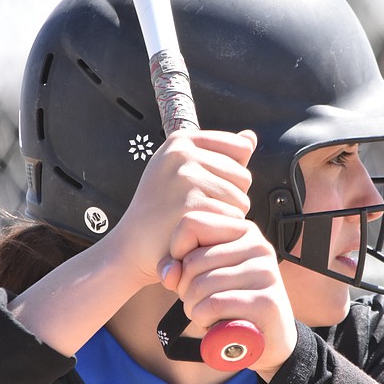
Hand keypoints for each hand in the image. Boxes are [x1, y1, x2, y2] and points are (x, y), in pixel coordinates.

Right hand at [104, 129, 256, 289]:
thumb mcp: (181, 171)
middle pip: (243, 176)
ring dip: (228, 218)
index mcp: (181, 140)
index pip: (241, 148)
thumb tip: (250, 137)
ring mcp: (186, 178)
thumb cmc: (161, 209)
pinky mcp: (191, 206)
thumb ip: (218, 153)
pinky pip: (233, 219)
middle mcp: (182, 154)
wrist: (132, 246)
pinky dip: (222, 233)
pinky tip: (201, 236)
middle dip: (230, 198)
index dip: (231, 175)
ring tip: (197, 222)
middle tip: (198, 210)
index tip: (205, 188)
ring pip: (241, 200)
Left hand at [158, 209, 298, 378]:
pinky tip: (214, 324)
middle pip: (192, 261)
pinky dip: (204, 319)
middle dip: (184, 288)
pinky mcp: (267, 301)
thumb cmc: (231, 303)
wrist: (268, 339)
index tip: (186, 271)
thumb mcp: (203, 276)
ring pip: (200, 285)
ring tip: (206, 314)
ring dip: (193, 307)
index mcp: (242, 230)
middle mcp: (258, 245)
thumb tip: (170, 273)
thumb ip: (179, 266)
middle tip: (197, 301)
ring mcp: (265, 272)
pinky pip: (214, 305)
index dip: (176, 251)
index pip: (192, 223)